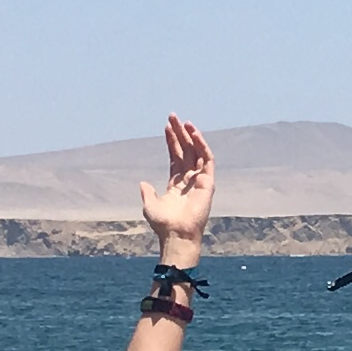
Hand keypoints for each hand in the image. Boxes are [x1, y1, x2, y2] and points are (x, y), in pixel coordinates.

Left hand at [137, 115, 214, 260]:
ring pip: (197, 152)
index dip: (172, 141)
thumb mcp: (150, 206)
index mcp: (176, 184)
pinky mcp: (208, 182)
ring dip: (191, 136)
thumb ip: (148, 193)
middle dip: (180, 133)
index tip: (166, 126)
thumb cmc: (164, 224)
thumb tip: (143, 183)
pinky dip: (202, 146)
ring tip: (184, 122)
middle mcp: (189, 179)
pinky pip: (207, 160)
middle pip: (186, 150)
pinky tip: (194, 134)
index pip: (176, 156)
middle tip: (173, 116)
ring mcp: (200, 180)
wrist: (177, 234)